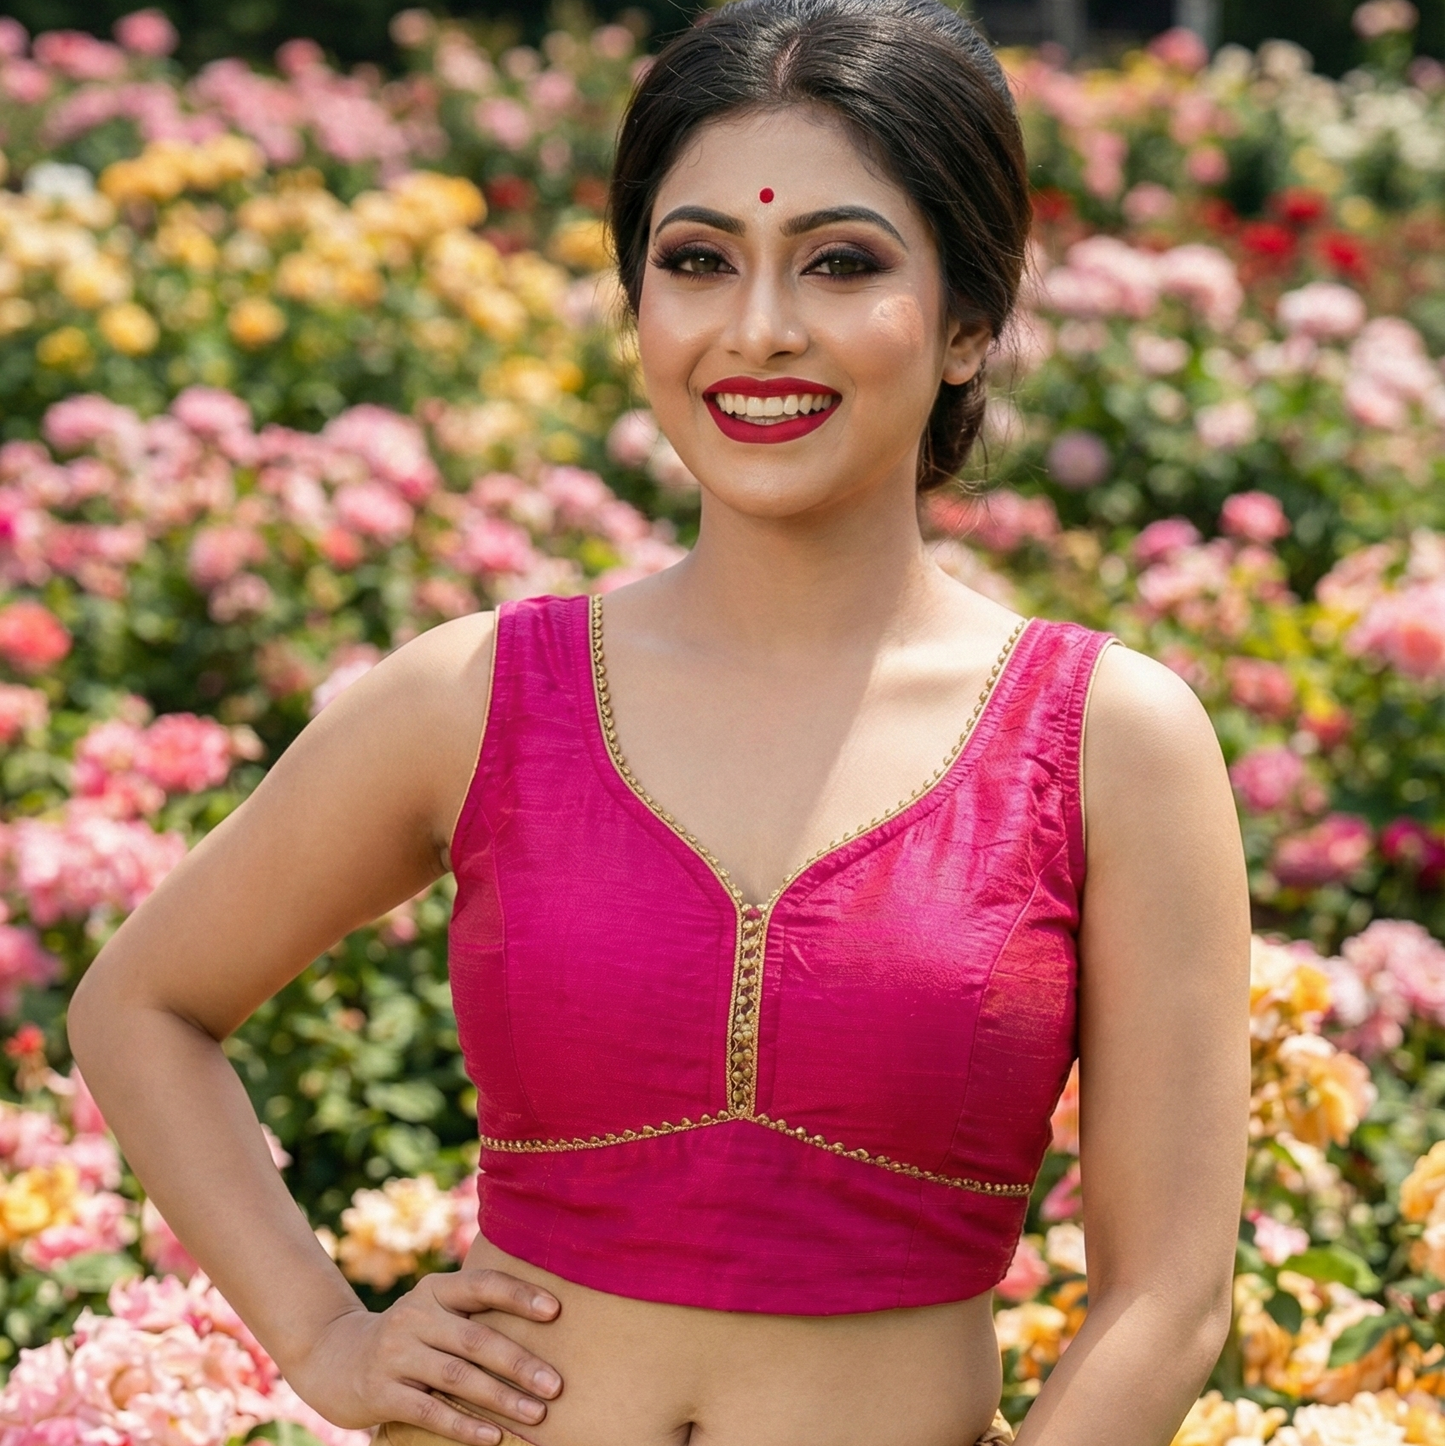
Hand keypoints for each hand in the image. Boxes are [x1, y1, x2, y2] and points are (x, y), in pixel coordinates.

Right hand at [288, 1267, 562, 1444]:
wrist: (334, 1357)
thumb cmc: (409, 1335)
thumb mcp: (434, 1310)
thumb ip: (473, 1312)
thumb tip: (549, 1321)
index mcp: (436, 1290)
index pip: (483, 1284)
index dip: (519, 1295)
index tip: (555, 1311)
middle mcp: (416, 1316)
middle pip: (477, 1339)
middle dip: (520, 1363)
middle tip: (557, 1384)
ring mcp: (396, 1354)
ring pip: (458, 1376)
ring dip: (501, 1397)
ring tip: (537, 1414)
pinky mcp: (381, 1391)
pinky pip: (430, 1410)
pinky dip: (464, 1425)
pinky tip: (494, 1437)